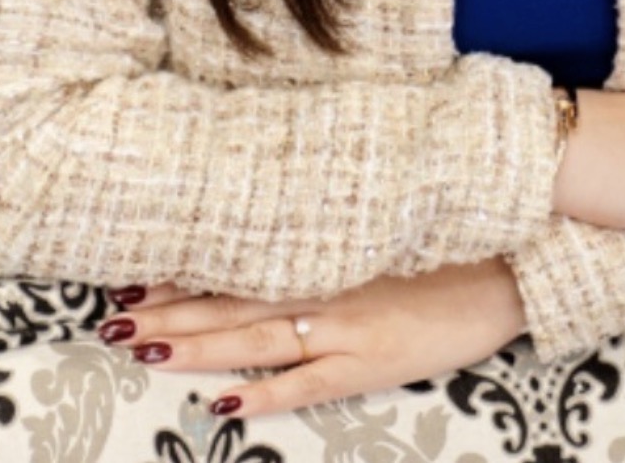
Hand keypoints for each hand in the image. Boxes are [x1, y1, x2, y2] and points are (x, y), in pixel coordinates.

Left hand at [98, 257, 526, 418]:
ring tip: (145, 352)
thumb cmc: (448, 234)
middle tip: (114, 321)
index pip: (239, 259)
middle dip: (171, 312)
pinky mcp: (372, 361)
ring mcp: (346, 323)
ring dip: (197, 347)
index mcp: (324, 245)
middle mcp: (324, 281)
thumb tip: (277, 225)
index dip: (184, 272)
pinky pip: (307, 384)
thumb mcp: (384, 217)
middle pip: (233, 301)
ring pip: (256, 339)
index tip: (134, 277)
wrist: (510, 255)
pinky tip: (222, 407)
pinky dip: (264, 396)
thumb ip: (332, 224)